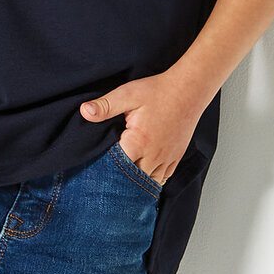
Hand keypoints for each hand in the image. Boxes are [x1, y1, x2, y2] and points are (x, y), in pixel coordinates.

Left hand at [79, 71, 200, 185]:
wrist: (188, 89)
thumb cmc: (158, 91)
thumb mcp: (127, 94)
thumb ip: (105, 106)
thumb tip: (85, 111)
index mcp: (138, 142)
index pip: (117, 169)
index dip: (104, 171)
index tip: (94, 172)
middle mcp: (154, 155)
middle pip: (133, 181)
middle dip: (119, 182)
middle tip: (105, 183)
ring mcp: (167, 158)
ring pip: (149, 183)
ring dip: (136, 184)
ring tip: (123, 183)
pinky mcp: (176, 157)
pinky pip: (163, 178)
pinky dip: (152, 181)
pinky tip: (143, 178)